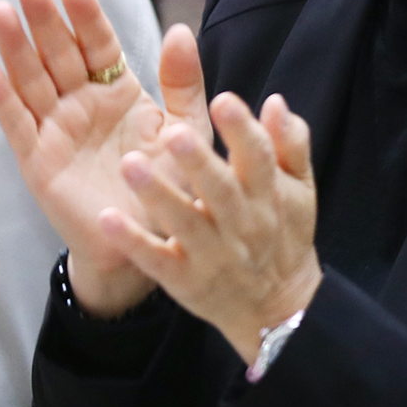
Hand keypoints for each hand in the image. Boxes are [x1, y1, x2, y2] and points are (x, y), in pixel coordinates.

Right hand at [0, 0, 212, 315]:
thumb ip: (183, 83)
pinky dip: (1, 97)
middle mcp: (82, 103)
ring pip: (31, 80)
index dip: (85, 15)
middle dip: (44, 20)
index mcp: (117, 90)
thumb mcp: (185, 130)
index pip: (97, 44)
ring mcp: (56, 129)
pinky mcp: (38, 160)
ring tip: (1, 11)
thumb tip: (180, 28)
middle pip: (58, 53)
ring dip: (14, 47)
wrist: (150, 242)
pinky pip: (16, 124)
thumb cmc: (170, 184)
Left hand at [105, 91, 321, 362]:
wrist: (277, 307)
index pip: (258, 158)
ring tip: (130, 164)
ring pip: (183, 223)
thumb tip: (275, 102)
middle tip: (172, 132)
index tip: (223, 100)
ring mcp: (210, 254)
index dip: (242, 130)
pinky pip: (155, 260)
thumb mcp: (298, 190)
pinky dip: (133, 241)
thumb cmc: (283, 234)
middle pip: (220, 190)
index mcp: (268, 196)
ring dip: (157, 195)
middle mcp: (241, 224)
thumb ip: (289, 144)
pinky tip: (108, 217)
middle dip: (198, 162)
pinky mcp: (183, 279)